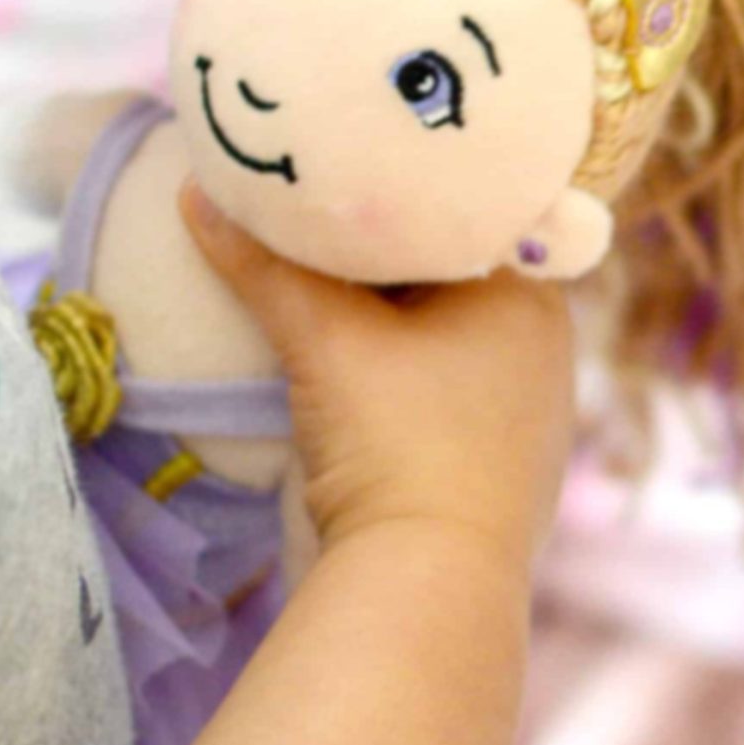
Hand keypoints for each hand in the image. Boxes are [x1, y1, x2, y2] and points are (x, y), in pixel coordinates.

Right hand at [182, 188, 574, 574]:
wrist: (430, 585)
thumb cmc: (397, 442)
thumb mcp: (324, 340)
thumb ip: (263, 264)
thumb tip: (197, 191)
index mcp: (529, 295)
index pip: (467, 209)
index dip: (405, 184)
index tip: (349, 159)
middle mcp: (546, 347)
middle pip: (456, 272)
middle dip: (391, 251)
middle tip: (323, 211)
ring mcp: (531, 412)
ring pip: (453, 334)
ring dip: (398, 316)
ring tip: (330, 280)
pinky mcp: (504, 465)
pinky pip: (453, 390)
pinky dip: (409, 371)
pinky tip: (363, 365)